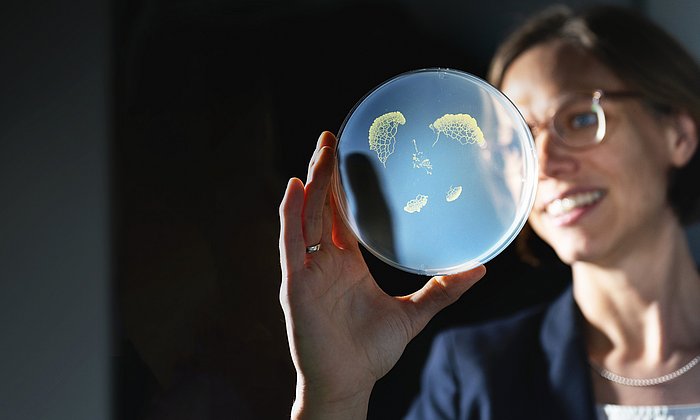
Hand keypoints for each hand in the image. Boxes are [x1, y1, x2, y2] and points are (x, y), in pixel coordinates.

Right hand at [279, 131, 484, 418]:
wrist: (349, 382)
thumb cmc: (372, 351)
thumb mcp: (413, 313)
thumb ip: (443, 290)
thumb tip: (481, 269)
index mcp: (347, 263)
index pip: (344, 215)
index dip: (345, 186)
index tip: (353, 155)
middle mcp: (325, 260)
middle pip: (323, 207)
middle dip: (326, 172)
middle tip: (333, 137)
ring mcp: (308, 269)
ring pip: (307, 216)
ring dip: (313, 183)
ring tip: (322, 151)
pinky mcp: (295, 283)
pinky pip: (290, 243)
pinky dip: (290, 215)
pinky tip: (295, 188)